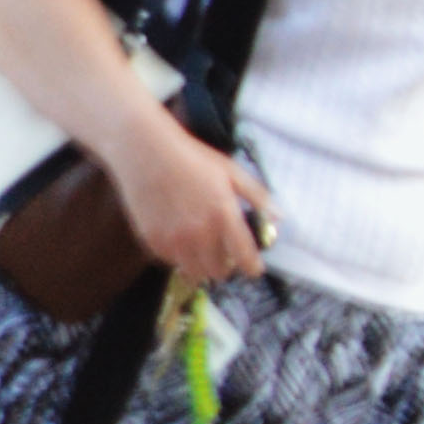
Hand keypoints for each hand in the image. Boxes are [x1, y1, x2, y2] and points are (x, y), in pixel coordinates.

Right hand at [119, 129, 274, 286]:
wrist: (145, 151)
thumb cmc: (191, 158)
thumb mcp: (231, 171)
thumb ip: (257, 196)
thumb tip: (279, 217)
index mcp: (223, 215)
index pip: (245, 257)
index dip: (252, 267)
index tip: (254, 269)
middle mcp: (199, 233)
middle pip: (219, 272)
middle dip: (226, 266)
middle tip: (225, 255)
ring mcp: (174, 239)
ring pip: (194, 273)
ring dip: (202, 266)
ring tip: (203, 252)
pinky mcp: (152, 240)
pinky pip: (171, 261)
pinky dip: (178, 256)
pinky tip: (181, 241)